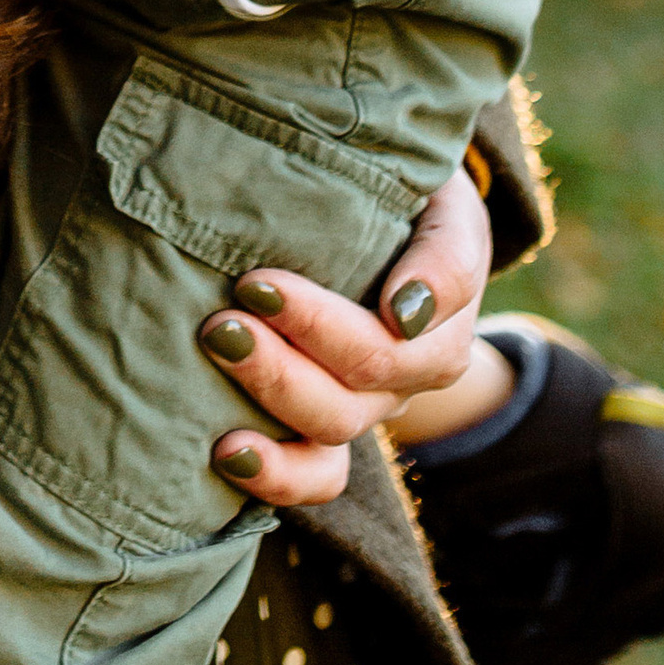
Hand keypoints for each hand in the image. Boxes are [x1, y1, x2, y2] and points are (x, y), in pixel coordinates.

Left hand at [193, 167, 494, 507]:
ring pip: (335, 427)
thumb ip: (443, 248)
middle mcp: (414, 363)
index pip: (390, 340)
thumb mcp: (441, 196)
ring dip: (274, 396)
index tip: (258, 285)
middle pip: (362, 381)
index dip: (328, 320)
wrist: (383, 209)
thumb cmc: (404, 187)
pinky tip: (226, 454)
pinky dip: (278, 476)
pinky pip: (319, 474)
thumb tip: (404, 314)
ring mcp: (372, 400)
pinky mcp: (330, 426)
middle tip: (222, 317)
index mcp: (447, 304)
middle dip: (288, 355)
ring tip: (216, 355)